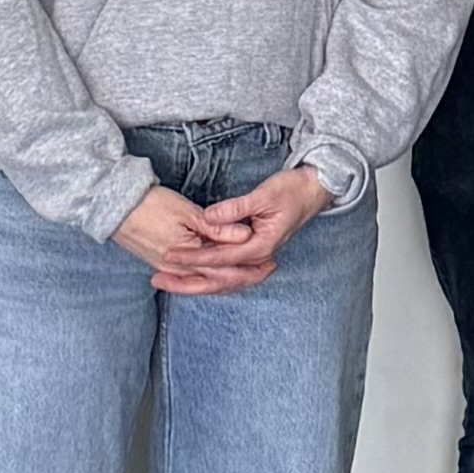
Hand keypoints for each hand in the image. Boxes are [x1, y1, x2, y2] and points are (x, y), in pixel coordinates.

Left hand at [115, 164, 329, 295]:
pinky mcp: (253, 252)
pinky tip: (190, 275)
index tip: (169, 256)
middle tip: (159, 280)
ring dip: (195, 282)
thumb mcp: (263, 195)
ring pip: (223, 280)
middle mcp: (259, 257)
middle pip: (219, 280)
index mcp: (262, 245)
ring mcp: (257, 257)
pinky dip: (208, 276)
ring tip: (167, 281)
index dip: (193, 258)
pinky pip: (228, 272)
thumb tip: (206, 218)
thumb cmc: (292, 190)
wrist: (314, 190)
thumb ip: (234, 209)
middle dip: (187, 282)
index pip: (220, 258)